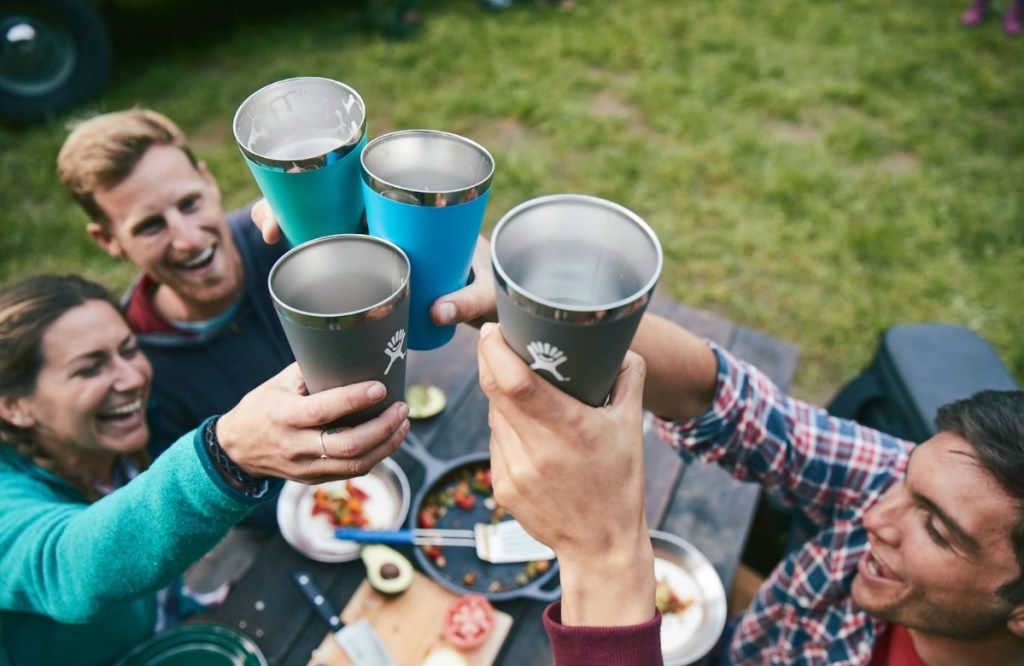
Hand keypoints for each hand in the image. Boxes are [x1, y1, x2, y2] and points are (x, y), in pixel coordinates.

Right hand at [215, 363, 408, 482]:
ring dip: (387, 444)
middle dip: (383, 427)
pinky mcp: (314, 479)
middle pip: (348, 445)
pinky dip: (376, 455)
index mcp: (284, 415)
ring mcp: (305, 467)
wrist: (237, 450)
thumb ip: (311, 371)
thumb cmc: (262, 407)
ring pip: (355, 464)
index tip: (380, 387)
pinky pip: (351, 471)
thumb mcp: (278, 383)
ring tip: (403, 423)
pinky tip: (389, 439)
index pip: (323, 410)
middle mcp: (295, 445)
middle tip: (401, 408)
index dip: (354, 400)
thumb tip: (351, 352)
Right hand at [251, 200, 497, 328]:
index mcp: (417, 211)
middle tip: (267, 225)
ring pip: (329, 226)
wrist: (501, 300)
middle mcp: (392, 220)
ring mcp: (381, 242)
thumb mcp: (485, 289)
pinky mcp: (377, 265)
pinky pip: (338, 255)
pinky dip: (312, 256)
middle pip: (335, 200)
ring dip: (295, 224)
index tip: (302, 195)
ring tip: (270, 237)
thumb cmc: (497, 284)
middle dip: (295, 202)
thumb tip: (437, 312)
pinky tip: (285, 259)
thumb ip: (469, 301)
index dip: (327, 180)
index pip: (366, 181)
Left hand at [477, 323, 654, 626]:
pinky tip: (526, 431)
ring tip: (520, 389)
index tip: (492, 330)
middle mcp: (537, 450)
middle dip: (489, 360)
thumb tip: (621, 347)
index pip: (516, 381)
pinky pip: (495, 442)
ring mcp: (514, 471)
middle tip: (496, 341)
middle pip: (494, 391)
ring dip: (499, 396)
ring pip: (493, 415)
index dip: (495, 350)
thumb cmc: (620, 483)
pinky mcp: (502, 487)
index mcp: (570, 429)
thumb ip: (629, 379)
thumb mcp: (632, 427)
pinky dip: (504, 428)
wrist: (601, 546)